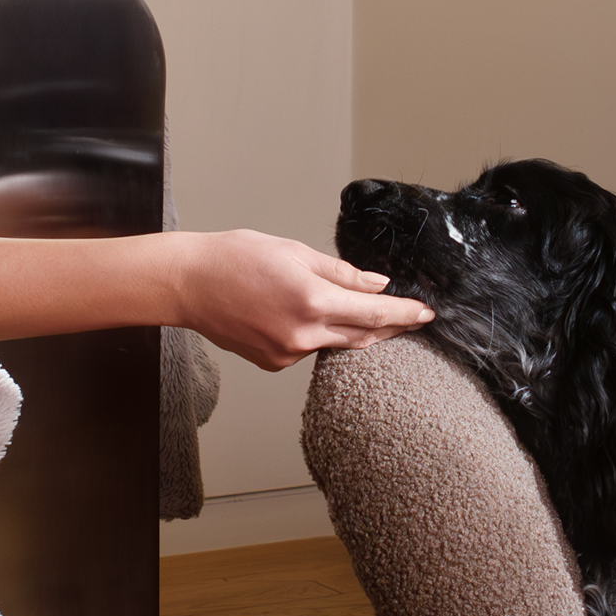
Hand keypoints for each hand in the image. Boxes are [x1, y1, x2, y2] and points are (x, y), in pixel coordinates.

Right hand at [170, 230, 432, 371]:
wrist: (188, 284)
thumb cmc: (234, 258)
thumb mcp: (294, 252)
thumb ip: (340, 272)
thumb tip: (376, 283)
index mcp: (312, 300)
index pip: (374, 313)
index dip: (405, 314)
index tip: (427, 314)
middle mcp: (302, 334)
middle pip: (362, 336)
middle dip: (390, 327)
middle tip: (412, 318)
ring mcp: (287, 354)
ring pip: (335, 343)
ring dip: (351, 329)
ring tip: (361, 311)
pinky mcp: (274, 363)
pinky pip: (310, 349)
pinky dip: (318, 334)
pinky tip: (305, 316)